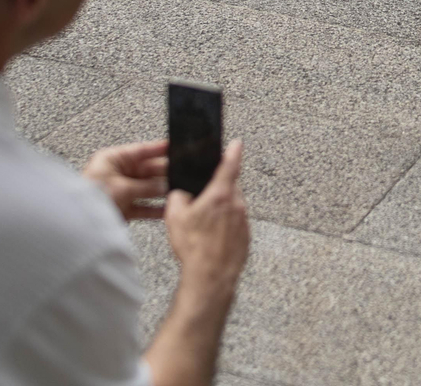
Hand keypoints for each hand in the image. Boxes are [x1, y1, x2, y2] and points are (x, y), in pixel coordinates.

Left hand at [82, 138, 169, 219]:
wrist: (74, 223)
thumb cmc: (89, 198)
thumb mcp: (122, 188)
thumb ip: (147, 187)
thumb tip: (165, 186)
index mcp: (112, 159)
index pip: (141, 150)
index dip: (158, 149)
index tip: (175, 147)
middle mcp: (117, 173)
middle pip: (146, 171)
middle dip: (163, 174)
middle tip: (181, 174)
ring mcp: (120, 191)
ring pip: (147, 189)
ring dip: (161, 192)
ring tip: (177, 192)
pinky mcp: (122, 208)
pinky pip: (143, 206)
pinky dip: (154, 208)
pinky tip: (166, 209)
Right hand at [164, 140, 249, 291]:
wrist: (210, 276)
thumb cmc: (193, 247)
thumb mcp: (174, 217)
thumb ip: (177, 197)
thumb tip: (181, 194)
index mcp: (221, 194)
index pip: (230, 165)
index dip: (233, 151)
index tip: (237, 143)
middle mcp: (237, 204)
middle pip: (230, 187)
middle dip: (218, 189)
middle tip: (202, 201)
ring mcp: (244, 221)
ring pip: (232, 206)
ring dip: (221, 210)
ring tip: (203, 227)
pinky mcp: (246, 236)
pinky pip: (235, 224)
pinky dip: (225, 227)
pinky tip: (211, 239)